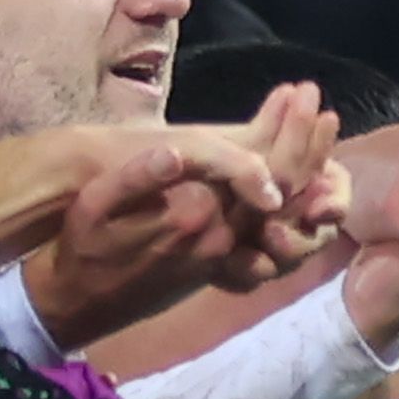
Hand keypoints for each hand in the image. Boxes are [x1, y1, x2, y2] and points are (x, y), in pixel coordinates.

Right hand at [14, 114, 336, 340]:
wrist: (74, 305)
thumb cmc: (79, 249)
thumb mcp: (94, 208)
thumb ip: (135, 178)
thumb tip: (174, 154)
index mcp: (197, 218)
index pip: (266, 175)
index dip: (291, 131)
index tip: (304, 93)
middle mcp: (220, 241)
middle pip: (286, 192)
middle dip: (310, 147)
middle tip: (325, 108)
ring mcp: (223, 256)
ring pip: (283, 214)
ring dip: (305, 172)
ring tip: (319, 131)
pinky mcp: (217, 265)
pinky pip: (266, 231)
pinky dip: (287, 201)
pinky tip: (293, 175)